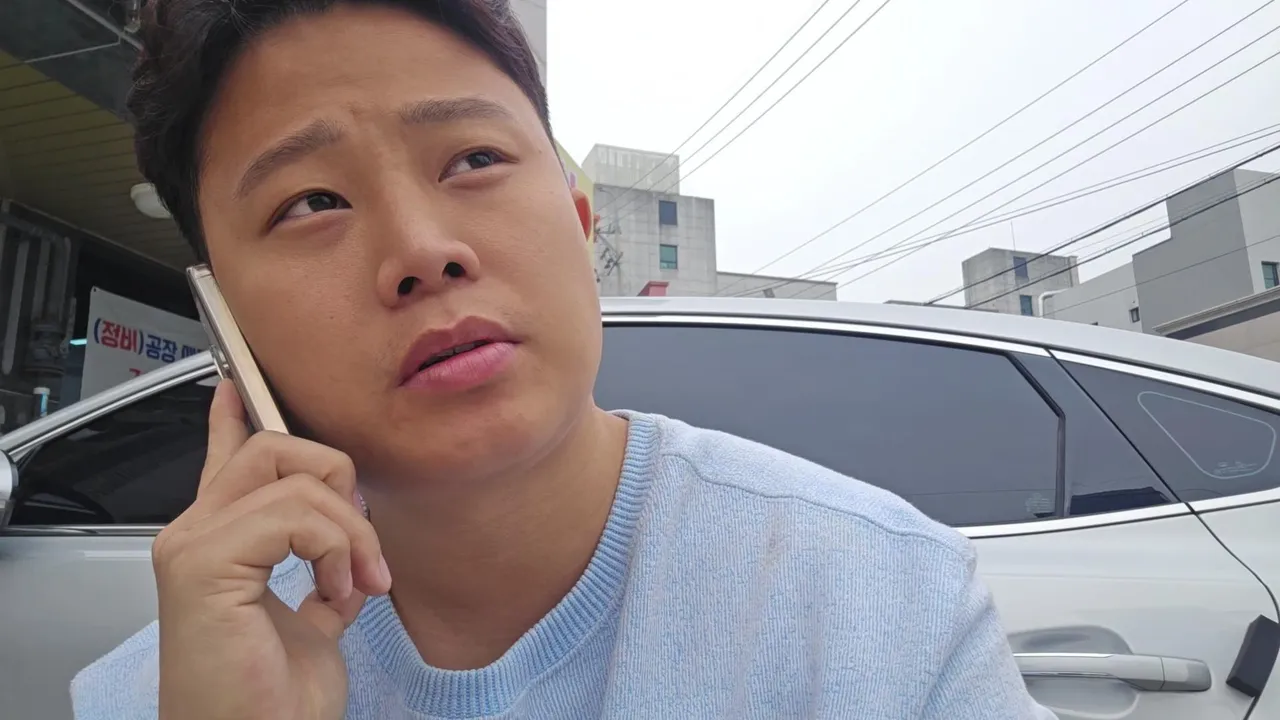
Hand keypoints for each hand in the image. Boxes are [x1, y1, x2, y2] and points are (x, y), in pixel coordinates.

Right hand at [152, 381, 391, 719]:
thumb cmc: (272, 700)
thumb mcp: (312, 620)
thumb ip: (318, 574)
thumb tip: (345, 549)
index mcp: (220, 544)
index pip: (225, 460)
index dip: (235, 418)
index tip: (238, 385)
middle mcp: (194, 535)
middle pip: (273, 449)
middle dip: (337, 480)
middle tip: (359, 545)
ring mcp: (191, 545)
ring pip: (294, 477)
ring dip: (351, 530)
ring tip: (357, 582)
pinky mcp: (202, 563)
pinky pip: (295, 514)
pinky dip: (337, 547)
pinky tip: (337, 590)